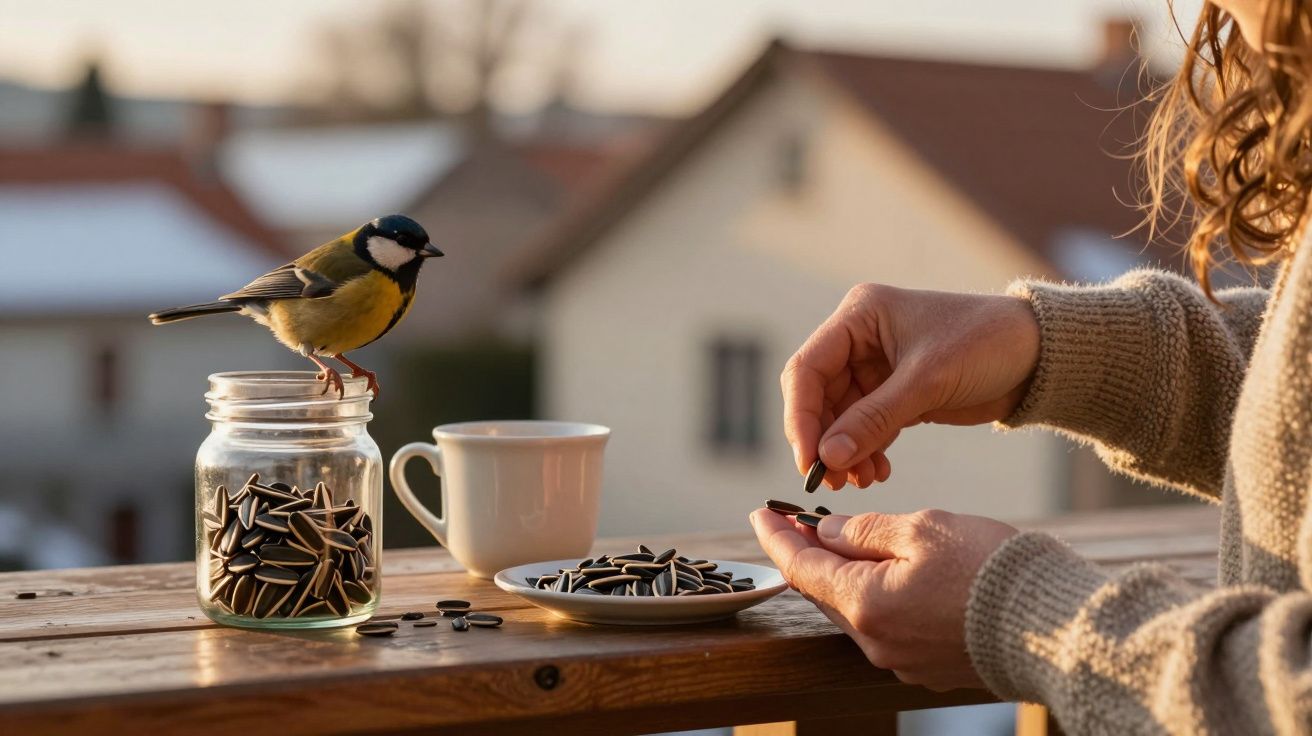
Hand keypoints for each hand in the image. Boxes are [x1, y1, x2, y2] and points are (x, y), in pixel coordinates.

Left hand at [749, 507, 1017, 690]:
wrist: (1056, 626)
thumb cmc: (991, 569)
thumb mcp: (922, 529)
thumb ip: (865, 530)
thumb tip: (826, 531)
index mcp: (864, 604)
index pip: (800, 568)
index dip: (776, 537)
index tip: (760, 512)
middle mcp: (874, 641)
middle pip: (823, 592)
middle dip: (805, 554)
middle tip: (793, 521)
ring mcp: (901, 660)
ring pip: (853, 609)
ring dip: (839, 575)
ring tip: (833, 540)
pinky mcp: (928, 666)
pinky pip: (885, 625)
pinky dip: (873, 594)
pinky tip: (880, 571)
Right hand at [781, 284, 1039, 488]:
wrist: (1041, 356)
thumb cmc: (986, 344)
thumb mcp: (928, 381)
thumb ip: (873, 419)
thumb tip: (825, 458)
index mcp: (859, 316)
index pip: (807, 369)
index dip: (801, 417)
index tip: (807, 460)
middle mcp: (859, 339)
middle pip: (818, 397)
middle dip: (822, 441)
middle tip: (828, 481)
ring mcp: (875, 369)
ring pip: (839, 418)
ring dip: (844, 453)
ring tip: (859, 482)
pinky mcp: (895, 394)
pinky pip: (864, 429)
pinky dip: (865, 453)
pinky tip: (876, 473)